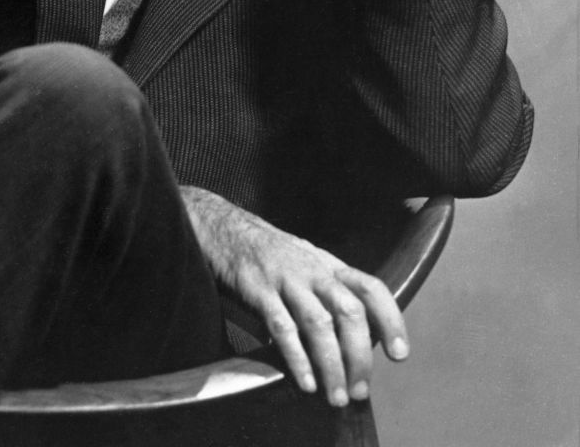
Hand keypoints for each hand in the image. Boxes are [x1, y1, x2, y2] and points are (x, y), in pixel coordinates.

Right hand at [180, 186, 408, 406]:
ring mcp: (286, 279)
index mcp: (329, 266)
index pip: (371, 288)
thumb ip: (327, 297)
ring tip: (335, 396)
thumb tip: (352, 344)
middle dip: (360, 356)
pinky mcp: (259, 291)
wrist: (225, 230)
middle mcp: (313, 270)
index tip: (399, 353)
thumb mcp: (307, 266)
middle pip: (350, 312)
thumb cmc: (270, 257)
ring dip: (332, 365)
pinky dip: (297, 358)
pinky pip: (283, 328)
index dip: (390, 319)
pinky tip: (305, 382)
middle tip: (359, 389)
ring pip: (320, 324)